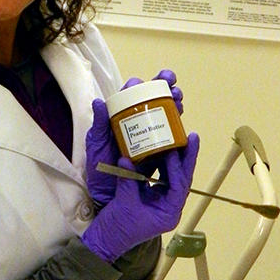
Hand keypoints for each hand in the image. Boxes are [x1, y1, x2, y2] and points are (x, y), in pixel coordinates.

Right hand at [81, 133, 199, 261]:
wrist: (104, 242)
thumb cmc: (117, 229)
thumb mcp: (124, 203)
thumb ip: (128, 180)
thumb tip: (126, 158)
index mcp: (168, 213)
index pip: (179, 186)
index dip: (177, 167)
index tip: (174, 150)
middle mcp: (168, 207)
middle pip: (181, 179)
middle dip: (186, 158)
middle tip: (192, 138)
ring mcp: (160, 202)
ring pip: (172, 177)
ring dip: (175, 159)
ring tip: (179, 139)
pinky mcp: (150, 197)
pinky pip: (159, 177)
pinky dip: (159, 164)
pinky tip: (160, 150)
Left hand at [85, 71, 183, 204]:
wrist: (109, 198)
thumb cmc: (99, 171)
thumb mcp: (97, 147)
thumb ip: (99, 126)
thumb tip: (99, 102)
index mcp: (118, 119)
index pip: (130, 96)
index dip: (140, 85)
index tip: (147, 81)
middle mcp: (134, 126)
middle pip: (151, 102)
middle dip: (164, 90)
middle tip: (172, 87)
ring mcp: (148, 138)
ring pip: (163, 116)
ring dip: (174, 105)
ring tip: (179, 101)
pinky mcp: (158, 153)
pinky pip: (170, 138)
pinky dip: (178, 130)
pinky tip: (182, 124)